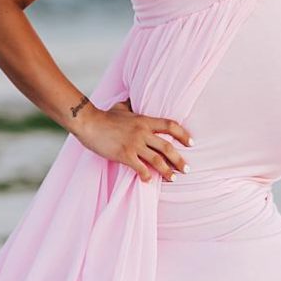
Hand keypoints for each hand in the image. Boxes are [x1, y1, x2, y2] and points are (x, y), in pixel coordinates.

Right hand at [73, 98, 192, 182]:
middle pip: (167, 146)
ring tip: (173, 178)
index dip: (183, 134)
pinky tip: (148, 181)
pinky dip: (146, 176)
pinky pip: (140, 168)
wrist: (88, 122)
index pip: (170, 125)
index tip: (191, 143)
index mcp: (144, 120)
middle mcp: (142, 132)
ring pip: (157, 159)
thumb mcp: (120, 107)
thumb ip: (129, 105)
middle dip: (179, 159)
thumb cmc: (104, 116)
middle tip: (187, 169)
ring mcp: (134, 144)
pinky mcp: (124, 155)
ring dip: (167, 171)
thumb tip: (131, 99)